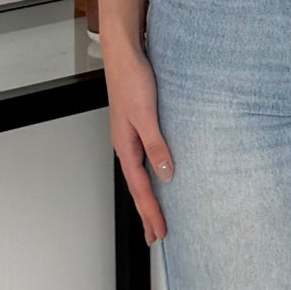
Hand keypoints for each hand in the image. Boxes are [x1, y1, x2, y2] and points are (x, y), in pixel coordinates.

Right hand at [107, 43, 173, 243]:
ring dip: (147, 196)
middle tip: (156, 236)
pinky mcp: (138, 125)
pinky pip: (144, 159)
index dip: (151, 212)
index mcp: (125, 146)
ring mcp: (130, 135)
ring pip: (139, 175)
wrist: (124, 52)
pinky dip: (150, 175)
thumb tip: (166, 175)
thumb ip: (156, 145)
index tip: (159, 233)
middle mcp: (126, 144)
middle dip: (147, 212)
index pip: (140, 188)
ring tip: (156, 215)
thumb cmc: (131, 79)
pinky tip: (159, 176)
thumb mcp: (146, 115)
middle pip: (137, 187)